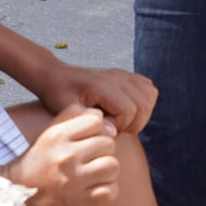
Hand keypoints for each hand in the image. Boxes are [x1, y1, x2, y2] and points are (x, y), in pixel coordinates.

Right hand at [3, 106, 119, 205]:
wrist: (18, 192)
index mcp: (58, 135)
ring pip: (113, 166)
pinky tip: (95, 187)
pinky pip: (111, 191)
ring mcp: (73, 181)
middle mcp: (66, 156)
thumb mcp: (51, 131)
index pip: (96, 121)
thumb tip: (106, 122)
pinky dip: (107, 190)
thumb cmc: (39, 159)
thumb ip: (75, 115)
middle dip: (103, 149)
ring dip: (107, 170)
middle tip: (91, 157)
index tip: (89, 138)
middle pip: (108, 144)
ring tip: (95, 172)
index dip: (97, 128)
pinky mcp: (79, 202)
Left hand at [33, 64, 157, 134]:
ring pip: (150, 95)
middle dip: (134, 122)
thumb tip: (112, 130)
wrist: (55, 75)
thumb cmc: (58, 94)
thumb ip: (88, 120)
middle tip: (114, 127)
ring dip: (142, 113)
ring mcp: (122, 74)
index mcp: (102, 85)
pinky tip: (127, 110)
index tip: (104, 127)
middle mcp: (116, 77)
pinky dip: (144, 102)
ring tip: (122, 119)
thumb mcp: (66, 109)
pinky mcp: (125, 75)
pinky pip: (148, 87)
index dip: (120, 125)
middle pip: (143, 104)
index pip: (129, 110)